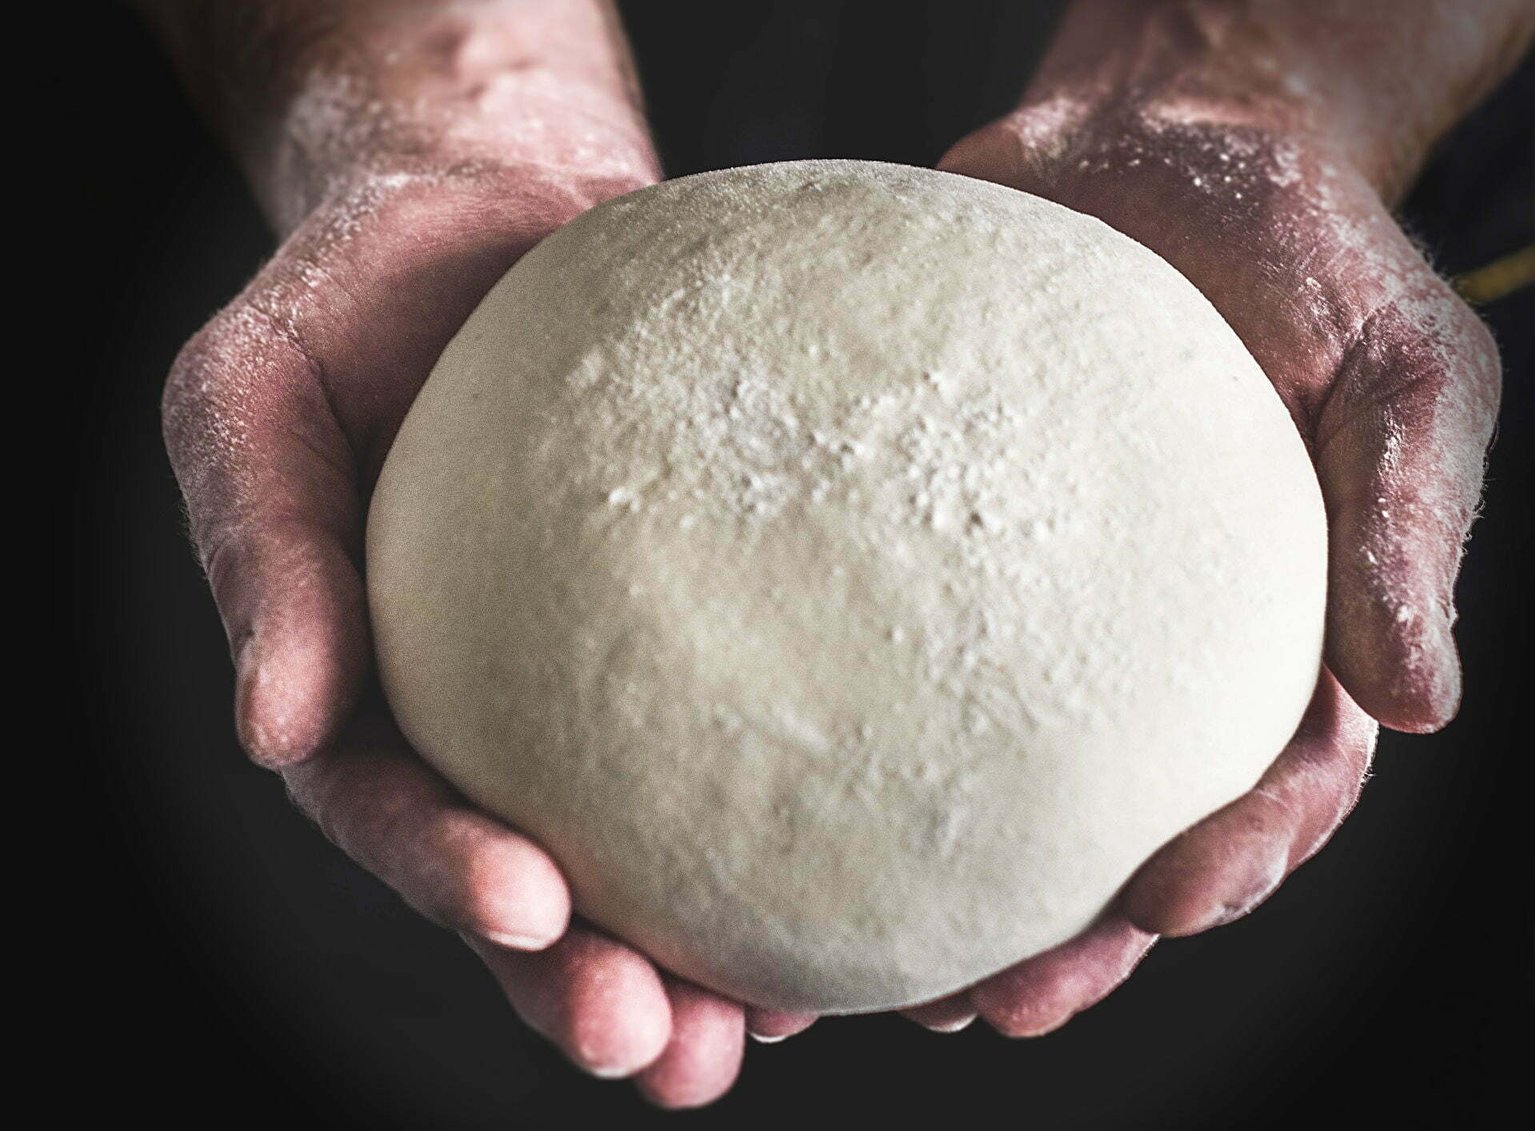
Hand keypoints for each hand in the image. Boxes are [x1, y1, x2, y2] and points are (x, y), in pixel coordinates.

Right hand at [164, 164, 766, 1106]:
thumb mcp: (256, 398)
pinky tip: (879, 872)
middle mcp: (499, 713)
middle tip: (669, 1052)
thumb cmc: (357, 301)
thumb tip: (269, 724)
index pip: (397, 812)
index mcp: (375, 687)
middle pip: (540, 886)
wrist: (499, 211)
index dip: (452, 876)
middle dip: (595, 984)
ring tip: (780, 1025)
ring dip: (715, 956)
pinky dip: (814, 819)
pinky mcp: (720, 621)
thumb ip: (260, 551)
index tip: (531, 910)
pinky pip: (763, 729)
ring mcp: (614, 681)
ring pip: (663, 849)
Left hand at [891, 68, 1499, 1035]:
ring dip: (955, 894)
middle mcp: (1152, 646)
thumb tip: (1426, 705)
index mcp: (1281, 628)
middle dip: (1077, 934)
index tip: (1169, 903)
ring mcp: (1038, 608)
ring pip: (1003, 786)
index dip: (1233, 859)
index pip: (1278, 782)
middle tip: (998, 1001)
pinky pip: (896, 660)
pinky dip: (858, 752)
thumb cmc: (1302, 244)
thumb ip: (1405, 525)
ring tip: (888, 974)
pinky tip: (791, 813)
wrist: (1155, 138)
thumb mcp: (1400, 365)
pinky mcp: (939, 551)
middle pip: (1124, 827)